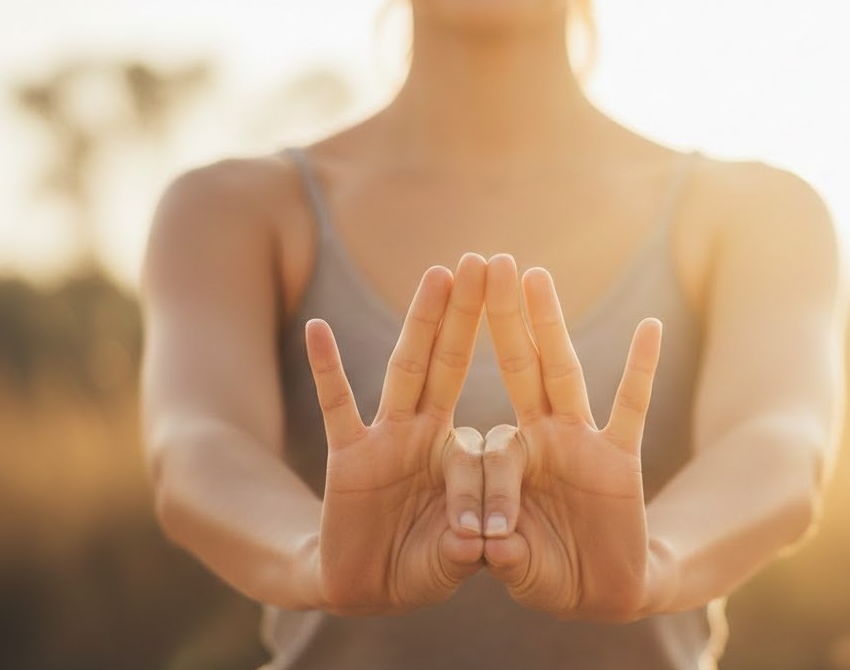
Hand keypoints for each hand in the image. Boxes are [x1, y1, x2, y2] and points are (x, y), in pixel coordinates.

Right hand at [302, 253, 488, 614]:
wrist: (368, 589)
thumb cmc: (423, 565)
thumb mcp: (458, 556)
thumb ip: (470, 543)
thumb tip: (484, 545)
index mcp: (463, 454)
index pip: (494, 408)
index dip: (515, 364)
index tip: (532, 306)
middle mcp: (427, 434)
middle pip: (452, 363)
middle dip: (469, 314)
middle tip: (485, 260)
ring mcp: (387, 441)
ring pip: (407, 371)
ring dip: (422, 323)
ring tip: (438, 274)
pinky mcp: (348, 458)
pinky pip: (336, 407)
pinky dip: (326, 370)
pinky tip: (317, 329)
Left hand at [480, 254, 665, 621]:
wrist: (598, 594)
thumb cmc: (545, 572)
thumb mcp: (512, 565)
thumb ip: (501, 554)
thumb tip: (487, 548)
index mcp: (502, 461)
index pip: (485, 443)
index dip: (473, 444)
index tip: (473, 469)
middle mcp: (538, 439)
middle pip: (515, 366)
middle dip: (498, 318)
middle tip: (485, 263)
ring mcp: (578, 443)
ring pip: (562, 372)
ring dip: (549, 326)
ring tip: (536, 277)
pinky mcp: (620, 459)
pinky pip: (632, 407)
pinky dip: (641, 369)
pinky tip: (649, 327)